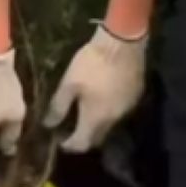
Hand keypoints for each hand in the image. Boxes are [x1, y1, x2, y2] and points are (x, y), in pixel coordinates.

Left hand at [45, 24, 147, 153]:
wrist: (123, 41)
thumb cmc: (91, 63)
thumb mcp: (68, 84)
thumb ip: (58, 107)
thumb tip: (49, 125)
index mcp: (96, 118)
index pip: (82, 144)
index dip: (69, 145)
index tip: (59, 139)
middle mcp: (114, 119)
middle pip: (97, 139)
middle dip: (82, 138)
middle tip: (68, 128)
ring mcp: (128, 108)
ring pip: (109, 126)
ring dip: (96, 126)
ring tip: (82, 115)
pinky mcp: (136, 96)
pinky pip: (119, 113)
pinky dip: (107, 113)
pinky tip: (100, 102)